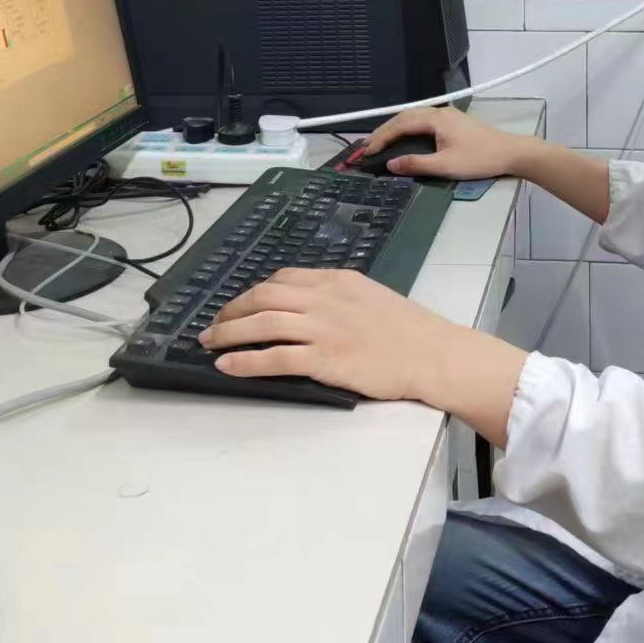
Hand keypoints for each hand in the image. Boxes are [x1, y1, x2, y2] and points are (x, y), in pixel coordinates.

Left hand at [199, 268, 528, 444]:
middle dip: (233, 308)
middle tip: (214, 323)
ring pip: (262, 322)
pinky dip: (245, 360)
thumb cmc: (409, 330)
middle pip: (265, 295)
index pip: (284, 277)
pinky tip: (227, 365)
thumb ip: (339, 297)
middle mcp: (325, 298)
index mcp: (337, 281)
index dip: (255, 291)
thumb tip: (311, 306)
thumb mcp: (371, 297)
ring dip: (229, 332)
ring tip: (210, 341)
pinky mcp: (324, 358)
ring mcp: (323, 328)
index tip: (241, 303)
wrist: (433, 353)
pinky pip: (274, 357)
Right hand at [357, 106, 536, 180]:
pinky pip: (422, 121)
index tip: (367, 151)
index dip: (381, 138)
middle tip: (367, 146)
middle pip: (404, 117)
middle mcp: (439, 112)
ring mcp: (447, 115)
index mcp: (436, 119)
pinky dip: (407, 129)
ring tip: (380, 142)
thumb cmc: (480, 159)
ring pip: (413, 117)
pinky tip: (404, 138)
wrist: (511, 153)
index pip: (400, 125)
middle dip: (384, 131)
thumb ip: (416, 164)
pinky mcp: (453, 122)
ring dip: (395, 128)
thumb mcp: (446, 166)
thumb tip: (390, 164)